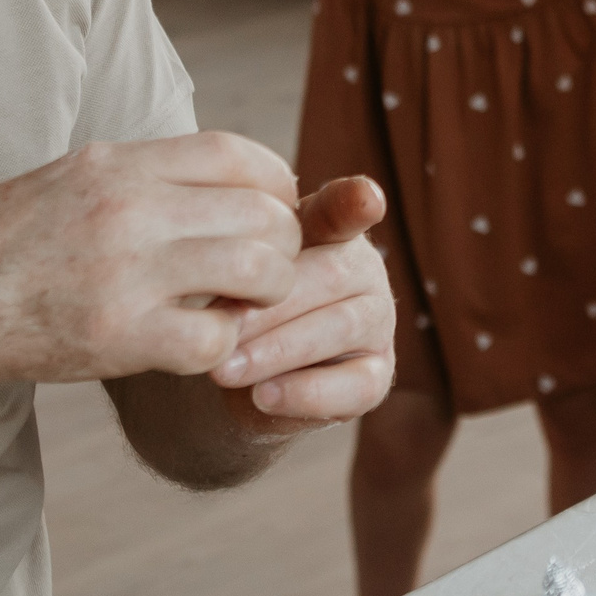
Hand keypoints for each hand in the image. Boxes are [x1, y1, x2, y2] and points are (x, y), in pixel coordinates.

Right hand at [0, 131, 303, 389]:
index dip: (273, 180)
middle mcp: (130, 209)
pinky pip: (215, 339)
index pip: (236, 153)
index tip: (273, 205)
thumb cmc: (1, 240)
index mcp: (119, 164)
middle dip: (281, 240)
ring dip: (268, 291)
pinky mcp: (120, 338)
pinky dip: (223, 344)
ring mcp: (128, 274)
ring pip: (258, 269)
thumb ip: (144, 173)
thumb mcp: (71, 176)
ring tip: (244, 303)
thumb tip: (218, 173)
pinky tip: (202, 342)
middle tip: (267, 266)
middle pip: (262, 211)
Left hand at [209, 175, 394, 427]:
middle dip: (269, 304)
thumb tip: (231, 280)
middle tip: (218, 328)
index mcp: (329, 230)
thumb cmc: (230, 310)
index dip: (354, 202)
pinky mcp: (377, 375)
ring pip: (342, 326)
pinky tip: (264, 396)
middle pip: (332, 273)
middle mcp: (363, 268)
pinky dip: (307, 393)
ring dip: (278, 349)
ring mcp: (377, 321)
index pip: (344, 208)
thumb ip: (233, 267)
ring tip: (225, 370)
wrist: (232, 379)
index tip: (366, 199)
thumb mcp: (222, 279)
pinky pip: (356, 385)